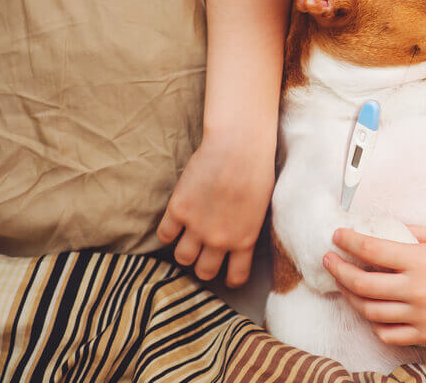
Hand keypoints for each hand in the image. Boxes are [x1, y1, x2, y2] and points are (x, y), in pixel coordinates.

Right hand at [156, 134, 274, 286]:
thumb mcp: (262, 208)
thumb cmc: (257, 170)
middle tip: (204, 255)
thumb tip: (239, 242)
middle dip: (204, 266)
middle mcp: (220, 239)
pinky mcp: (178, 210)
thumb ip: (248, 229)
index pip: (236, 276)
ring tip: (189, 239)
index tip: (227, 275)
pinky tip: (175, 223)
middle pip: (204, 271)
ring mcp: (197, 226)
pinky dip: (168, 232)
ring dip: (184, 251)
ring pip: (182, 257)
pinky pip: (164, 235)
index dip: (230, 278)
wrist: (239, 146)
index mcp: (245, 239)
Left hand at [325, 226, 425, 346]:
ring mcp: (421, 316)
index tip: (337, 236)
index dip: (349, 242)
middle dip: (339, 270)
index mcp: (421, 261)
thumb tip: (382, 229)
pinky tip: (371, 309)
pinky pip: (388, 334)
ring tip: (346, 285)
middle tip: (330, 260)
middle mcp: (417, 291)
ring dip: (351, 297)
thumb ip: (411, 232)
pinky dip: (374, 322)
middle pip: (362, 284)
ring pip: (370, 312)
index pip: (372, 250)